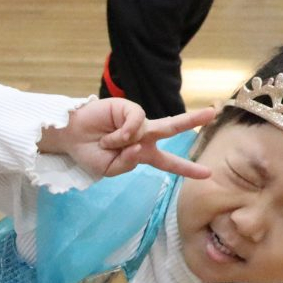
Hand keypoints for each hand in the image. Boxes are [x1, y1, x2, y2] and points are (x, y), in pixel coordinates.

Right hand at [40, 99, 215, 180]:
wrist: (69, 138)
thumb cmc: (89, 154)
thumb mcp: (109, 170)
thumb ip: (128, 163)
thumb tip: (140, 144)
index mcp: (142, 154)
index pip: (168, 163)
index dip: (187, 168)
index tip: (207, 174)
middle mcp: (143, 135)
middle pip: (173, 128)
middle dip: (192, 120)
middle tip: (212, 113)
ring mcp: (137, 121)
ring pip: (153, 127)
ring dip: (127, 142)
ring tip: (107, 144)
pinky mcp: (128, 108)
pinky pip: (136, 123)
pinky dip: (122, 133)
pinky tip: (108, 136)